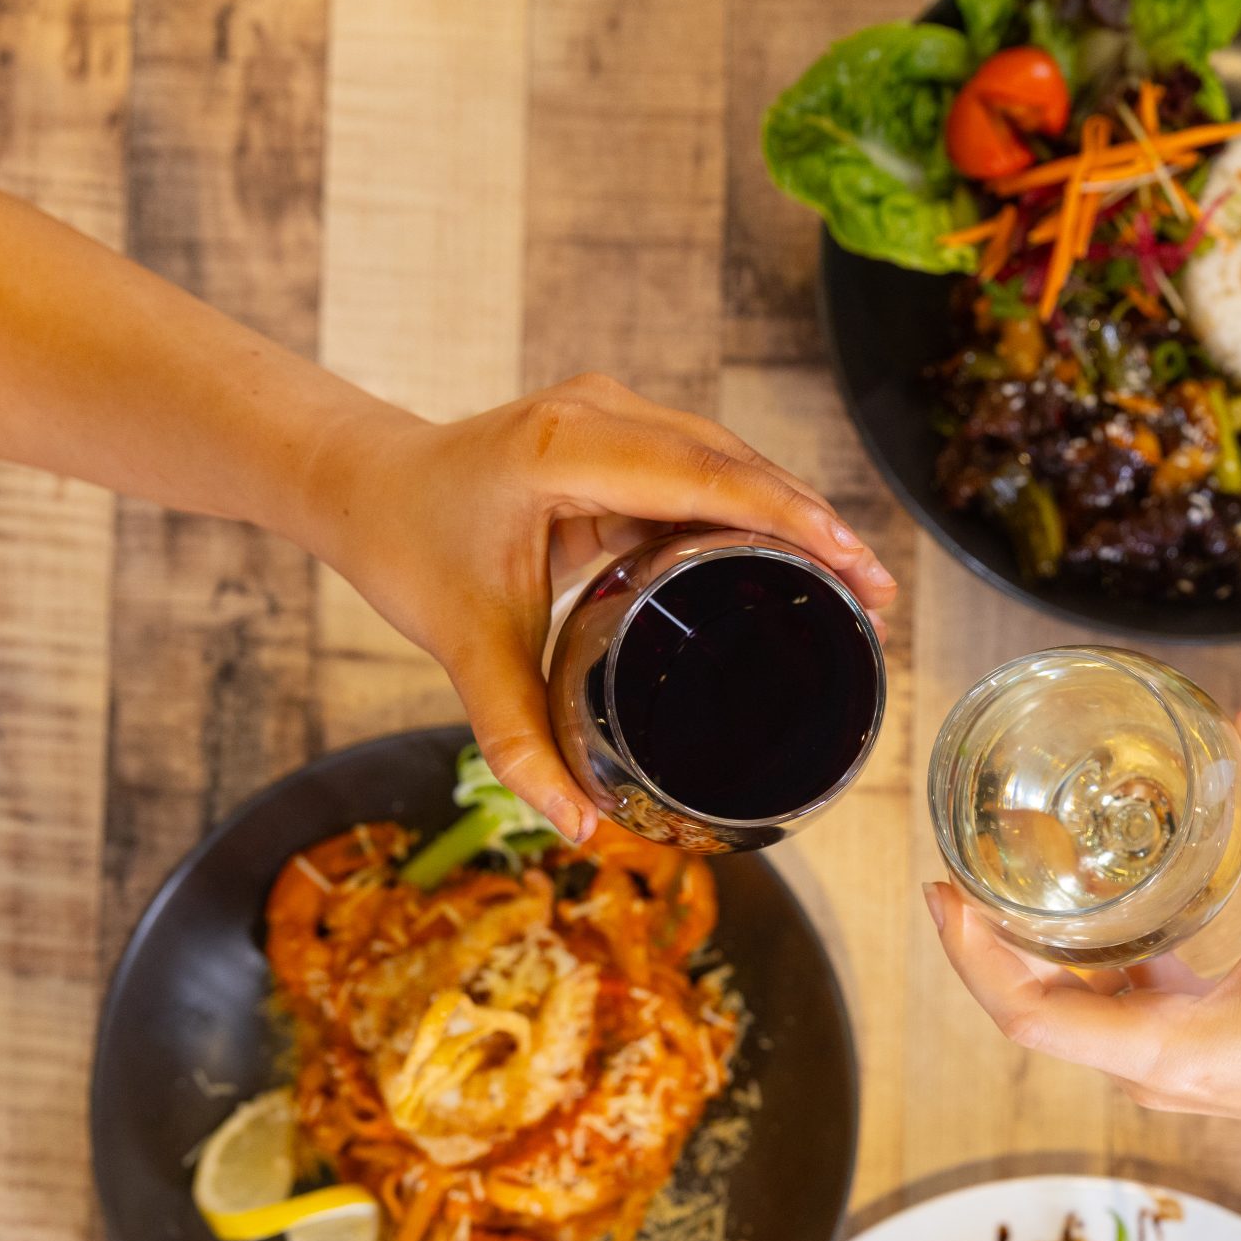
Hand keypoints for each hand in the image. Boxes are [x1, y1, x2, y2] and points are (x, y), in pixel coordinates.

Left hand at [299, 374, 897, 841]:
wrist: (364, 482)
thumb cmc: (409, 547)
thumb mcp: (467, 647)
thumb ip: (520, 739)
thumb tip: (580, 826)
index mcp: (569, 450)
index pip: (707, 477)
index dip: (789, 517)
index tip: (854, 563)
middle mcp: (600, 414)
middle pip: (737, 464)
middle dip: (815, 525)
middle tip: (876, 598)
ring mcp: (614, 415)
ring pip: (731, 460)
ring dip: (795, 515)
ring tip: (857, 585)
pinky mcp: (622, 434)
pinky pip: (706, 468)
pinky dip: (755, 510)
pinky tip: (799, 558)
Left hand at [925, 703, 1240, 1165]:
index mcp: (1167, 1050)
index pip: (1027, 1017)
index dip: (970, 956)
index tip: (945, 893)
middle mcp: (1158, 1072)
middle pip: (1039, 1015)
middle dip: (993, 946)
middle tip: (967, 869)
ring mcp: (1181, 1073)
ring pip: (1082, 1016)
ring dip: (1045, 957)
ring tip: (1021, 879)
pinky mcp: (1208, 1062)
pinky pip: (1127, 1014)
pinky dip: (1101, 968)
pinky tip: (1106, 910)